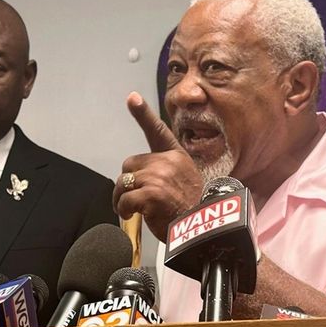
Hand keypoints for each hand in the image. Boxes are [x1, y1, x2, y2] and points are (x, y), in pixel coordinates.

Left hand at [113, 92, 202, 241]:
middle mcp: (167, 162)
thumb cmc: (192, 210)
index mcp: (176, 156)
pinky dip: (123, 209)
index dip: (142, 113)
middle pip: (130, 164)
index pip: (157, 130)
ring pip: (124, 182)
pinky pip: (124, 199)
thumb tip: (138, 177)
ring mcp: (158, 176)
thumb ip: (164, 172)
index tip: (132, 97)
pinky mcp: (150, 193)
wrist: (203, 229)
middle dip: (129, 181)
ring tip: (133, 210)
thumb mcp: (184, 181)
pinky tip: (132, 215)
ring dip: (122, 198)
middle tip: (136, 198)